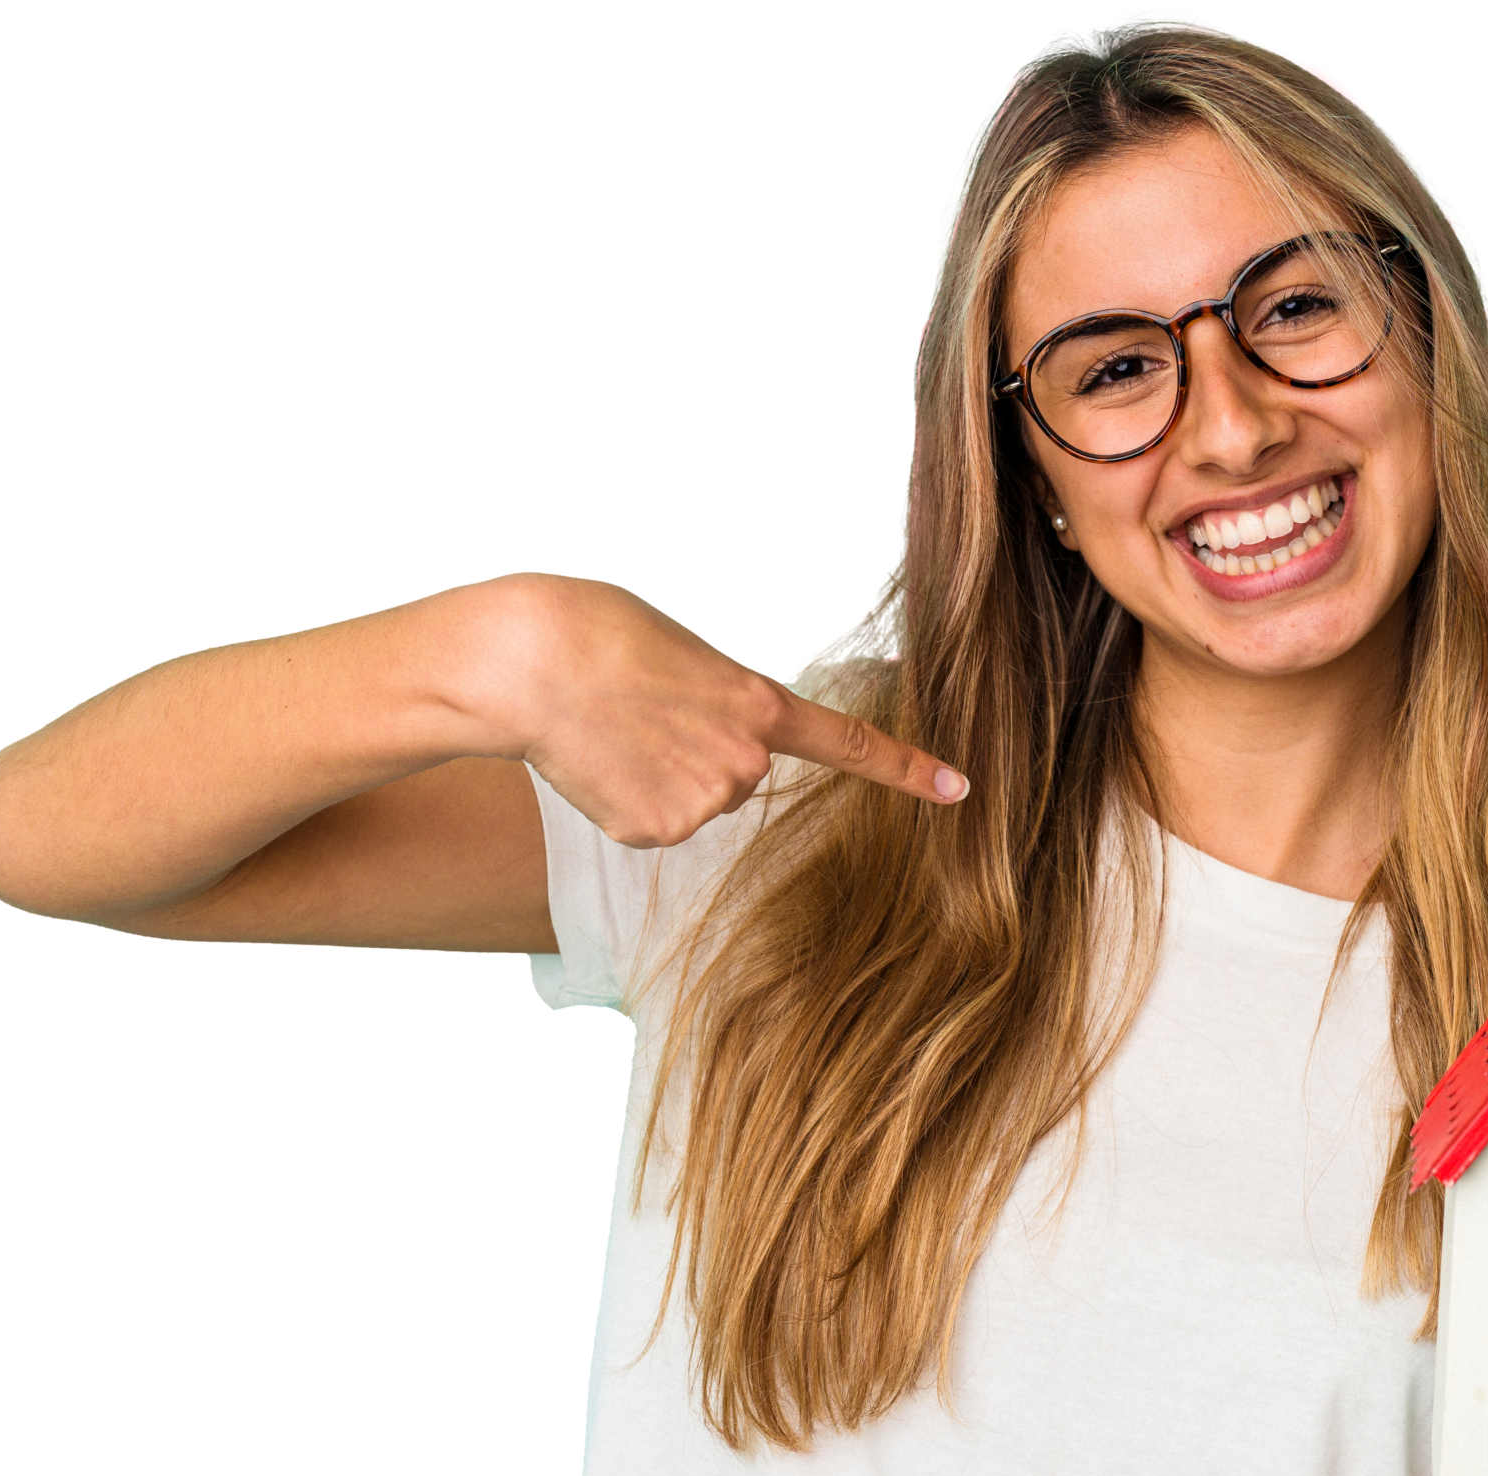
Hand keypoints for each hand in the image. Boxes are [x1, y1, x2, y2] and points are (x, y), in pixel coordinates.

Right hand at [483, 574, 967, 847]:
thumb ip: (723, 701)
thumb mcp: (685, 650)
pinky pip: (656, 819)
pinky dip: (629, 797)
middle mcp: (744, 763)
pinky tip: (600, 761)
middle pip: (742, 772)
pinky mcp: (654, 832)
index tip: (958, 788)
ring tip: (617, 726)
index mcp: (759, 705)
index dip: (906, 768)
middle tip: (647, 705)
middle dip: (704, 746)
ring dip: (663, 771)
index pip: (848, 744)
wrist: (529, 661)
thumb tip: (715, 744)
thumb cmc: (600, 632)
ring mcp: (701, 804)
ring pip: (698, 798)